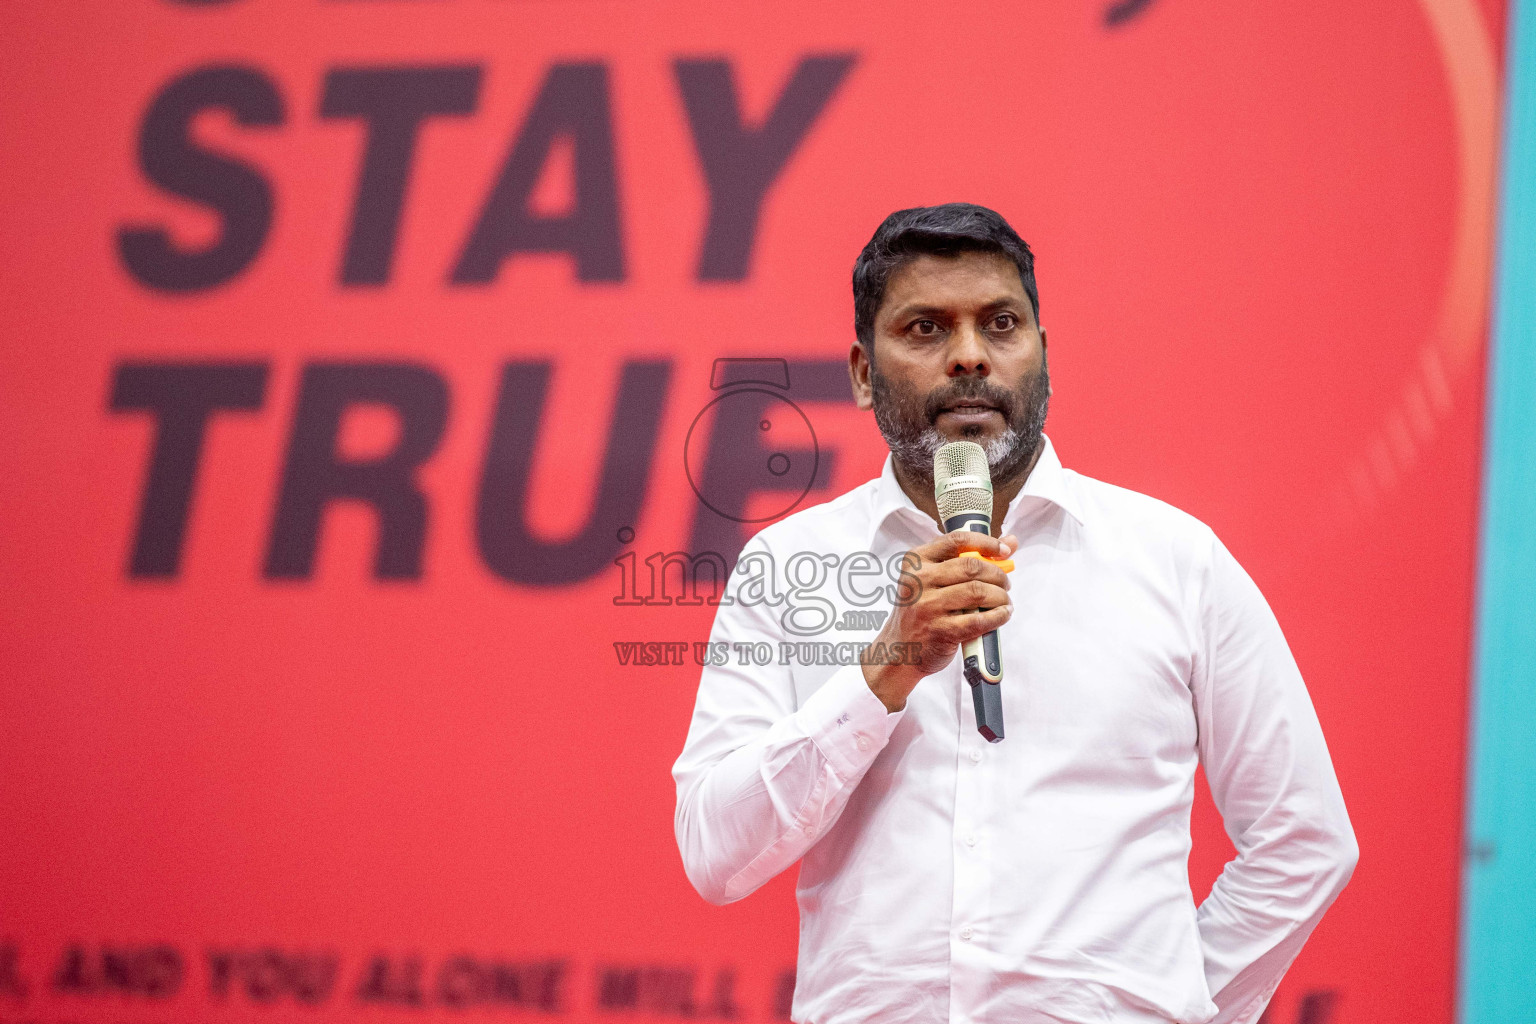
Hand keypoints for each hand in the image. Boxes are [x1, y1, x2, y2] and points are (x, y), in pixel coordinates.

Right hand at [862, 530, 1017, 711]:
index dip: (986, 543)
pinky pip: (978, 620)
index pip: (957, 540)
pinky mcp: (939, 630)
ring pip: (978, 592)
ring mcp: (927, 606)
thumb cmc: (922, 609)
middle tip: (1005, 584)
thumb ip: (969, 557)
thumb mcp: (934, 579)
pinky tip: (1002, 615)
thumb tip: (1011, 542)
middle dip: (997, 575)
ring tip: (1004, 601)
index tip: (1003, 551)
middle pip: (971, 567)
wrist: (899, 648)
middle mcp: (919, 580)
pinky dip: (998, 616)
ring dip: (1000, 596)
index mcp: (917, 561)